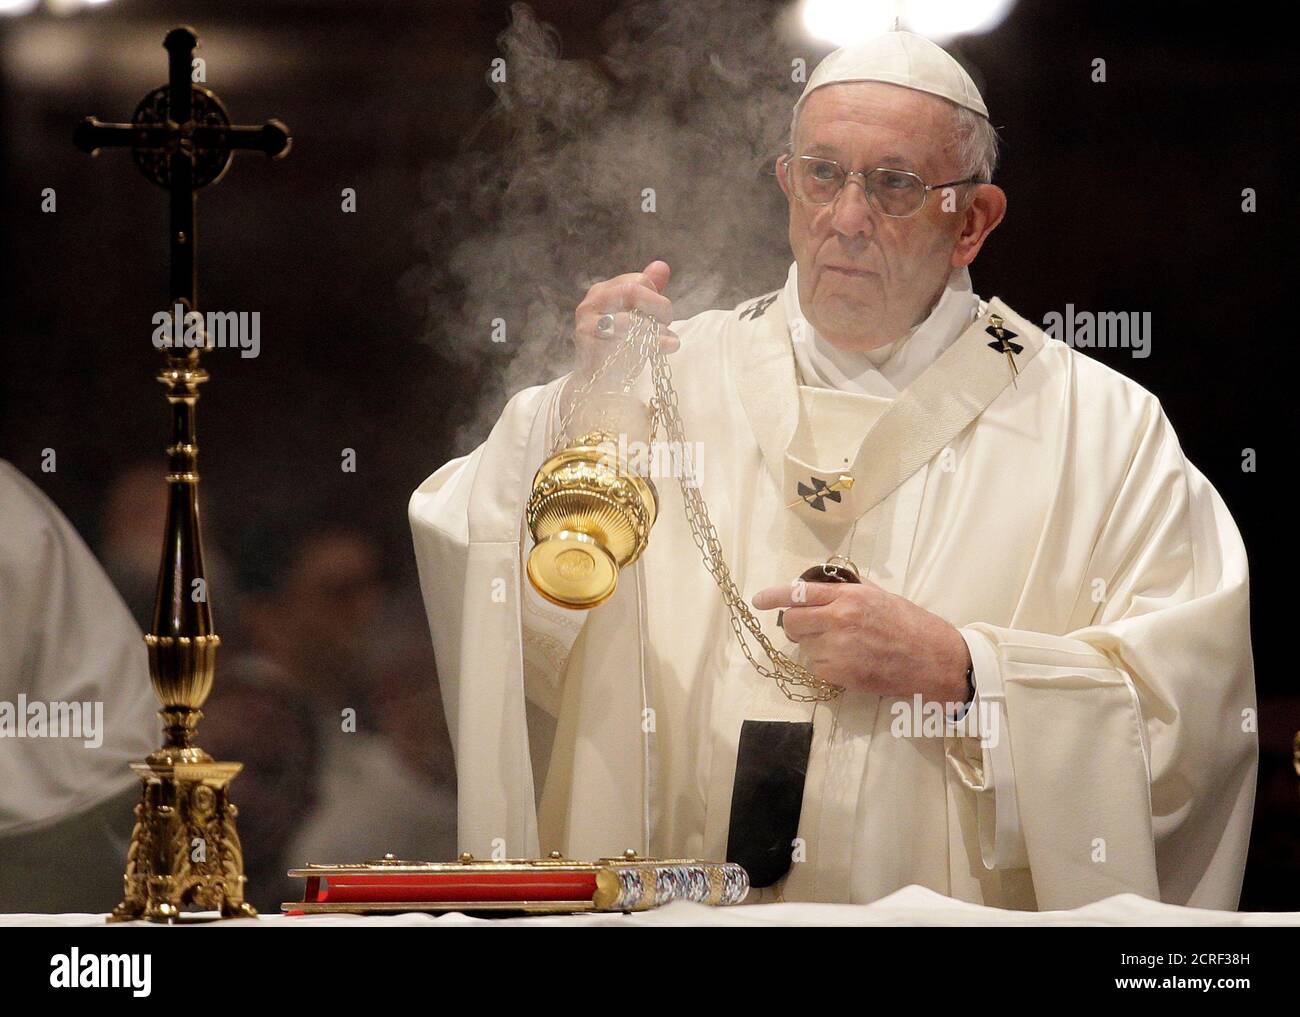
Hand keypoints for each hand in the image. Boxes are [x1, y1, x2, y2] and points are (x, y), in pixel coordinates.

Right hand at [572, 260, 678, 379]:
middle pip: (632, 291)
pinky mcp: (590, 346)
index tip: (664, 314)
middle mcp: (591, 303)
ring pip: (629, 319)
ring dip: (655, 330)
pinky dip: (651, 344)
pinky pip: (625, 341)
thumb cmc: (620, 346)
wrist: (599, 382)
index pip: (637, 280)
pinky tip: (665, 348)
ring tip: (669, 340)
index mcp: (603, 291)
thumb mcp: (636, 315)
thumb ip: (648, 291)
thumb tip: (662, 265)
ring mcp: (588, 324)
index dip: (657, 295)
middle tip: (668, 322)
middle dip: (658, 306)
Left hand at [752, 578, 971, 703]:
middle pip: (792, 622)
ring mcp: (838, 649)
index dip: (774, 596)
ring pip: (803, 646)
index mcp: (849, 596)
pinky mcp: (841, 674)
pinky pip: (816, 667)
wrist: (933, 659)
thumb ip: (846, 591)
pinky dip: (825, 665)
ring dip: (814, 646)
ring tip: (843, 645)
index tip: (758, 600)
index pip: (800, 593)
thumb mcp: (879, 596)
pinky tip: (848, 661)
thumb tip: (816, 589)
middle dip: (795, 625)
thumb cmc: (910, 624)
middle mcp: (839, 620)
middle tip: (810, 628)